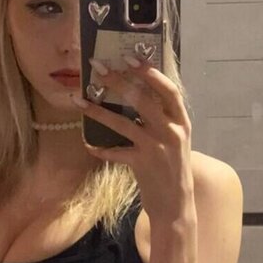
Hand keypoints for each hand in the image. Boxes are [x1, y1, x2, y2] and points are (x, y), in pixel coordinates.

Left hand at [70, 56, 195, 223]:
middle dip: (119, 82)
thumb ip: (161, 120)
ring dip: (99, 111)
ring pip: (123, 123)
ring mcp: (157, 148)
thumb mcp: (174, 140)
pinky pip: (115, 152)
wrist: (176, 204)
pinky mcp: (142, 165)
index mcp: (181, 121)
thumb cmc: (172, 168)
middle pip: (143, 100)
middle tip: (98, 69)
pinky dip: (100, 148)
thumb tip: (135, 95)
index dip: (150, 73)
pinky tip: (88, 143)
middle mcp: (171, 131)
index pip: (169, 90)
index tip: (130, 58)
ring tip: (80, 100)